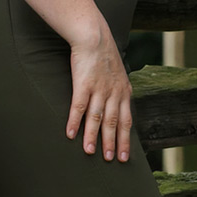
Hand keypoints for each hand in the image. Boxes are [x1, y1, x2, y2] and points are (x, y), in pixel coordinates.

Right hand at [66, 25, 133, 161]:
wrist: (94, 35)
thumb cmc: (104, 54)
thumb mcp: (119, 73)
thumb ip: (119, 91)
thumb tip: (119, 107)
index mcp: (124, 91)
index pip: (126, 120)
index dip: (125, 139)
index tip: (125, 157)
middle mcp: (113, 92)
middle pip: (113, 122)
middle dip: (112, 143)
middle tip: (110, 160)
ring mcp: (99, 88)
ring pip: (97, 117)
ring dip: (93, 136)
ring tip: (90, 153)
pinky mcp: (83, 83)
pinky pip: (79, 106)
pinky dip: (74, 121)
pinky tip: (70, 134)